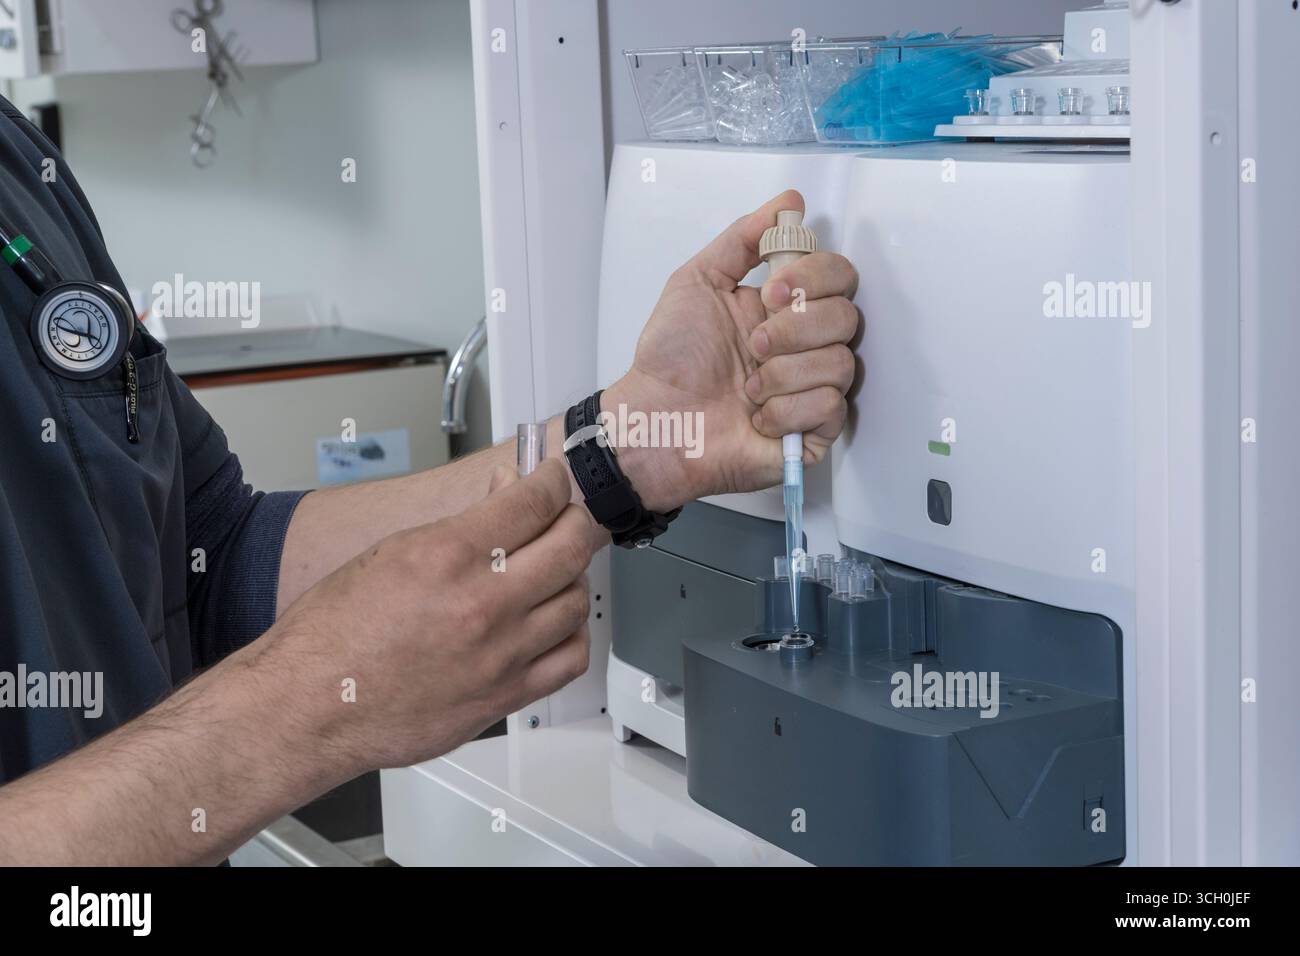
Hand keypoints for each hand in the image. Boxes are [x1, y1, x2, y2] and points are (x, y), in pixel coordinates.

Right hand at [266, 459, 598, 770]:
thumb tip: (505, 494)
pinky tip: (555, 625)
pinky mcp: (505, 695)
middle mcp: (483, 603)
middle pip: (571, 547)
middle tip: (563, 518)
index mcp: (449, 556)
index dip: (552, 482)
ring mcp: (500, 653)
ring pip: (577, 601)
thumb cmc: (334, 634)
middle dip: (573, 521)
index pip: (535, 501)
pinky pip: (570, 658)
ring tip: (553, 573)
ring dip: (572, 578)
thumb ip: (460, 524)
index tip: (552, 480)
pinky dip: (572, 634)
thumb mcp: (392, 552)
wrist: (311, 707)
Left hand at [603, 189, 859, 511]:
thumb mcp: (697, 281)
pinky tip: (757, 418)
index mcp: (787, 307)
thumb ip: (743, 239)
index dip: (814, 277)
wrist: (655, 419)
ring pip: (842, 364)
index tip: (771, 291)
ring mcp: (813, 389)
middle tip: (754, 345)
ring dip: (786, 373)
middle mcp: (806, 345)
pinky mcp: (815, 433)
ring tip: (748, 387)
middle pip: (848, 317)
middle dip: (796, 328)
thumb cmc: (671, 357)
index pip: (839, 276)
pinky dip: (788, 411)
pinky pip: (831, 407)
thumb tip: (790, 202)